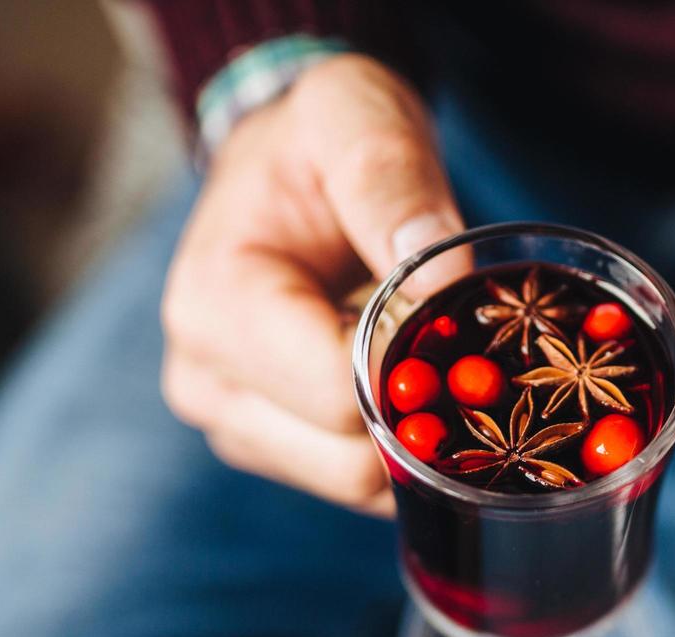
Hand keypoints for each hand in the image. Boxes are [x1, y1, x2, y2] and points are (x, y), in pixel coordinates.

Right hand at [161, 55, 462, 515]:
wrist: (283, 170)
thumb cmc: (314, 141)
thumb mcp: (349, 112)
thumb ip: (389, 178)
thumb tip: (445, 273)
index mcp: (214, 308)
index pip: (337, 393)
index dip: (416, 368)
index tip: (457, 319)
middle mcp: (211, 385)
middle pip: (352, 460)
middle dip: (425, 412)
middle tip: (464, 342)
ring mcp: (241, 428)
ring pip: (364, 486)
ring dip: (420, 435)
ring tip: (435, 354)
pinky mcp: (278, 451)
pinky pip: (367, 486)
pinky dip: (409, 450)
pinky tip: (420, 385)